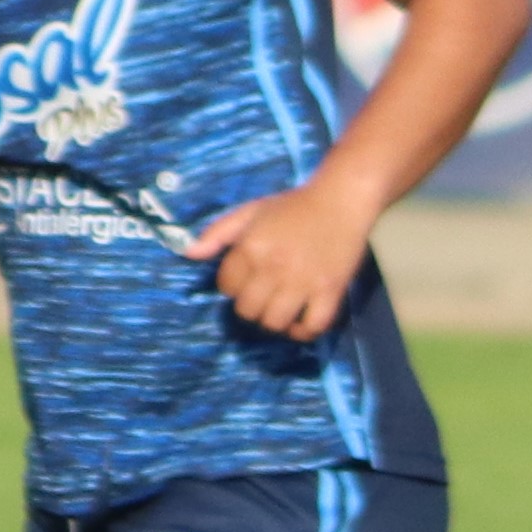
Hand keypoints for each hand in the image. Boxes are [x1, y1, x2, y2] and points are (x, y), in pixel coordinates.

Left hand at [191, 180, 372, 341]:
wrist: (341, 199)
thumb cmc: (293, 206)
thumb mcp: (249, 212)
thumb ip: (217, 233)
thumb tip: (189, 253)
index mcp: (251, 248)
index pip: (227, 287)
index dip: (232, 286)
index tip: (246, 280)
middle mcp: (274, 267)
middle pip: (247, 309)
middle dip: (249, 306)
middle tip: (262, 295)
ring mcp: (303, 281)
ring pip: (275, 322)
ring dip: (273, 320)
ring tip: (279, 308)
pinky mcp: (331, 290)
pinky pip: (313, 325)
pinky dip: (304, 331)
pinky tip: (300, 322)